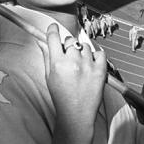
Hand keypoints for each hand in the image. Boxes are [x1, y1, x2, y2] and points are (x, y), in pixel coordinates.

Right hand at [43, 24, 106, 143]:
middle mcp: (72, 61)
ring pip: (85, 47)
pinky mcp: (100, 70)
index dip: (53, 30)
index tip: (54, 28)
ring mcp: (88, 65)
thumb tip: (42, 42)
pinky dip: (96, 57)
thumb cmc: (61, 97)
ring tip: (81, 66)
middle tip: (69, 57)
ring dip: (82, 52)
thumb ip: (47, 57)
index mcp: (57, 63)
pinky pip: (100, 53)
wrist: (76, 115)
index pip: (53, 37)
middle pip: (70, 41)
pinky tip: (92, 65)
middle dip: (69, 46)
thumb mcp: (49, 77)